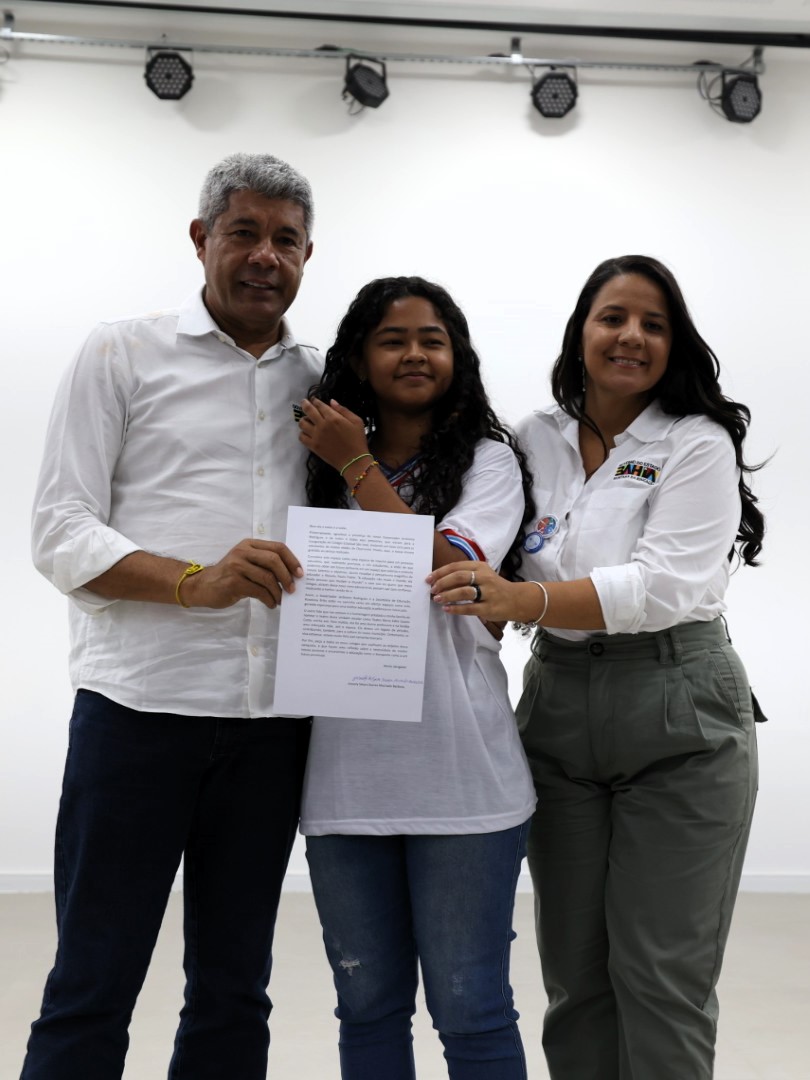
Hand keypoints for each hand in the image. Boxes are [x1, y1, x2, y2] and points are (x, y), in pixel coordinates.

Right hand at [183, 539, 302, 608]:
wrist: (203, 586)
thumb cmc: (229, 576)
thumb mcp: (246, 562)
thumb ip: (264, 563)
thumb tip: (291, 575)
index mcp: (249, 544)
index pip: (277, 547)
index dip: (292, 560)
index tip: (300, 573)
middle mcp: (243, 552)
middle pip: (274, 560)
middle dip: (287, 576)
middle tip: (293, 589)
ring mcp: (237, 566)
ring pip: (267, 577)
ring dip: (278, 592)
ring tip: (280, 600)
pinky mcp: (233, 582)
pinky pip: (259, 591)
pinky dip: (269, 599)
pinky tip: (271, 604)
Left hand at [298, 397, 369, 473]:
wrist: (354, 460)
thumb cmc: (357, 440)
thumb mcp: (356, 421)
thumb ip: (343, 410)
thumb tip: (331, 401)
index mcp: (333, 417)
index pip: (319, 405)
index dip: (315, 401)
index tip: (313, 399)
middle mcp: (322, 425)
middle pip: (308, 411)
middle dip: (305, 404)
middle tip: (304, 402)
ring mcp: (316, 436)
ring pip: (302, 423)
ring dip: (303, 419)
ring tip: (306, 419)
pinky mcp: (313, 446)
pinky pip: (301, 437)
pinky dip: (302, 433)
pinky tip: (307, 433)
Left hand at [427, 561, 527, 621]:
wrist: (517, 599)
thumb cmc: (494, 587)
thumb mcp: (482, 574)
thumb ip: (465, 575)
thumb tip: (440, 580)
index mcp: (480, 566)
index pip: (456, 566)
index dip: (440, 572)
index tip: (429, 578)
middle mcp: (484, 577)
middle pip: (458, 577)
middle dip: (442, 583)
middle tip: (432, 589)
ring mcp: (488, 592)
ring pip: (463, 591)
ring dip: (447, 595)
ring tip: (437, 599)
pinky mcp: (489, 607)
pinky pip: (469, 608)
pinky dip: (456, 608)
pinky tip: (447, 609)